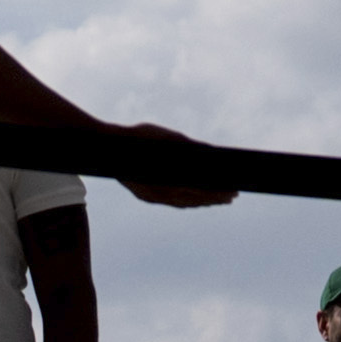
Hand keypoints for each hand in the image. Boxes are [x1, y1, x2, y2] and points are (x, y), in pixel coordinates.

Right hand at [114, 123, 233, 211]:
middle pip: (193, 200)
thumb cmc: (137, 138)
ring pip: (183, 204)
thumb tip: (209, 152)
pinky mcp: (147, 196)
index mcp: (164, 182)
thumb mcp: (165, 137)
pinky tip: (198, 197)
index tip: (233, 191)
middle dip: (215, 198)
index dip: (216, 193)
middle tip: (234, 195)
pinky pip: (173, 202)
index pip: (197, 191)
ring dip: (203, 202)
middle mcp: (158, 194)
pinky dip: (188, 200)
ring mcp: (151, 197)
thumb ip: (187, 146)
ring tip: (222, 199)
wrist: (106, 147)